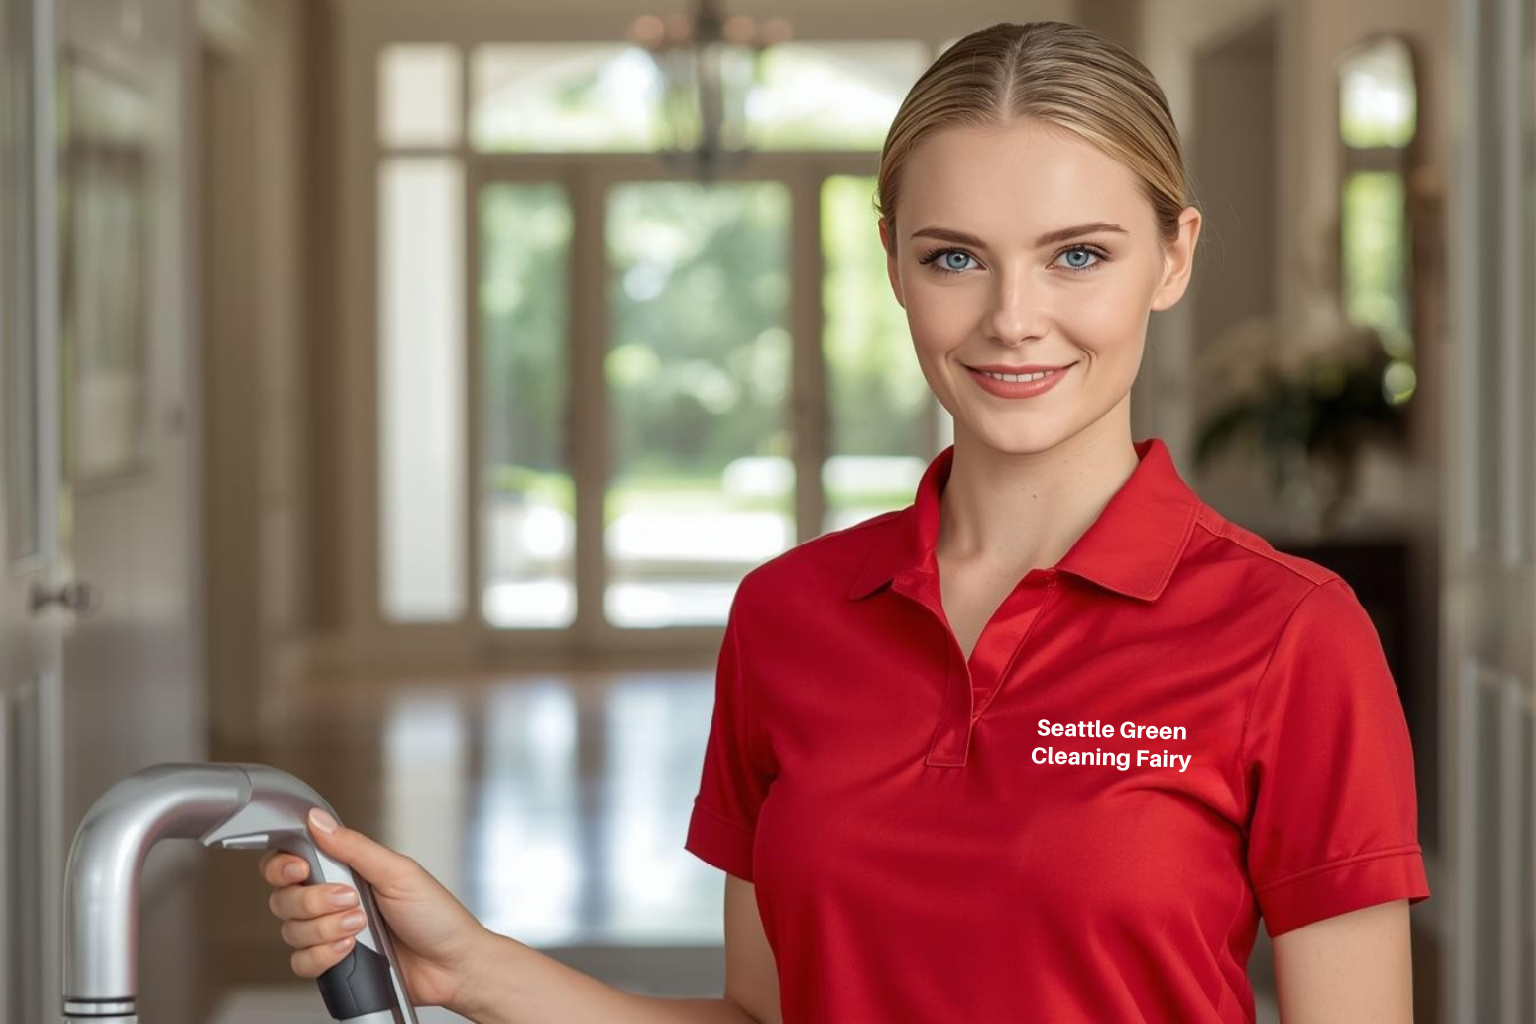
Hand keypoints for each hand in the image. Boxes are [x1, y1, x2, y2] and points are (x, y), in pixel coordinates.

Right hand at [258, 807, 488, 1010]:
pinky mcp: (333, 965)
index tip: (300, 870)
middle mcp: (332, 901)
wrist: (451, 966)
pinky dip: (323, 956)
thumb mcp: (398, 872)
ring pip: (290, 932)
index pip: (292, 862)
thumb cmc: (436, 915)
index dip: (283, 866)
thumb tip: (318, 819)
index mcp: (347, 871)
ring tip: (361, 927)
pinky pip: (301, 963)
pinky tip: (350, 951)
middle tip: (351, 901)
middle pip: (284, 898)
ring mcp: (330, 934)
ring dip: (325, 930)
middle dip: (314, 902)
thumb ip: (355, 847)